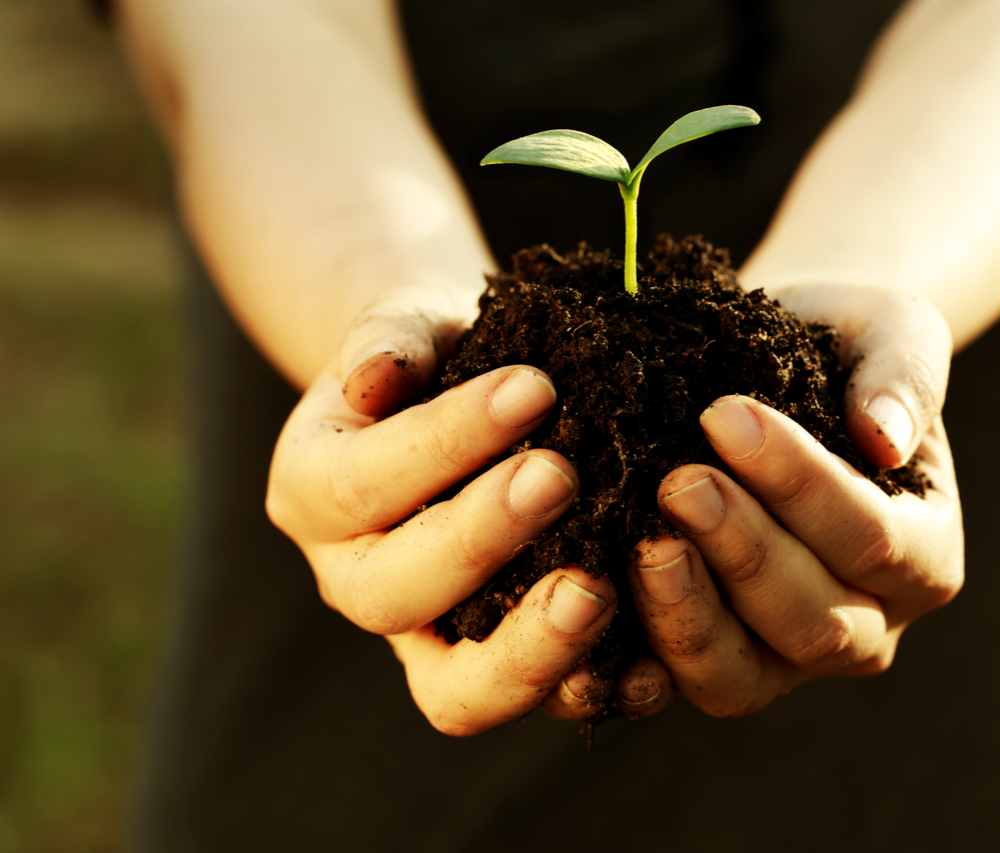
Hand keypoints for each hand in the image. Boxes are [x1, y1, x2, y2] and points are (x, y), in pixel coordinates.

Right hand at [266, 290, 669, 733]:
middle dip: (479, 539)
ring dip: (532, 647)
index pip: (363, 483)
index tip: (534, 386)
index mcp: (312, 494)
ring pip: (456, 690)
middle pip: (395, 593)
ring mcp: (425, 639)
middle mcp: (355, 580)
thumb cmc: (436, 357)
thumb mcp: (404, 326)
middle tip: (561, 476)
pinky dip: (596, 687)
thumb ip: (388, 341)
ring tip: (599, 587)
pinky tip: (652, 658)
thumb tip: (375, 377)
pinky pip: (537, 702)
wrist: (462, 396)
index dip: (444, 442)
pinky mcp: (498, 669)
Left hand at [629, 285, 962, 716]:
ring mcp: (783, 660)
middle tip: (674, 481)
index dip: (801, 485)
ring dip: (685, 614)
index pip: (872, 538)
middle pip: (812, 622)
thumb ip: (903, 375)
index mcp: (923, 555)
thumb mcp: (889, 329)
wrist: (764, 369)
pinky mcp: (707, 665)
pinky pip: (668, 686)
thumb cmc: (837, 344)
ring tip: (638, 542)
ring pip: (739, 677)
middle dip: (740, 550)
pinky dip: (627, 663)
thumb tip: (885, 436)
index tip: (724, 416)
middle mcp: (866, 625)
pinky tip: (584, 607)